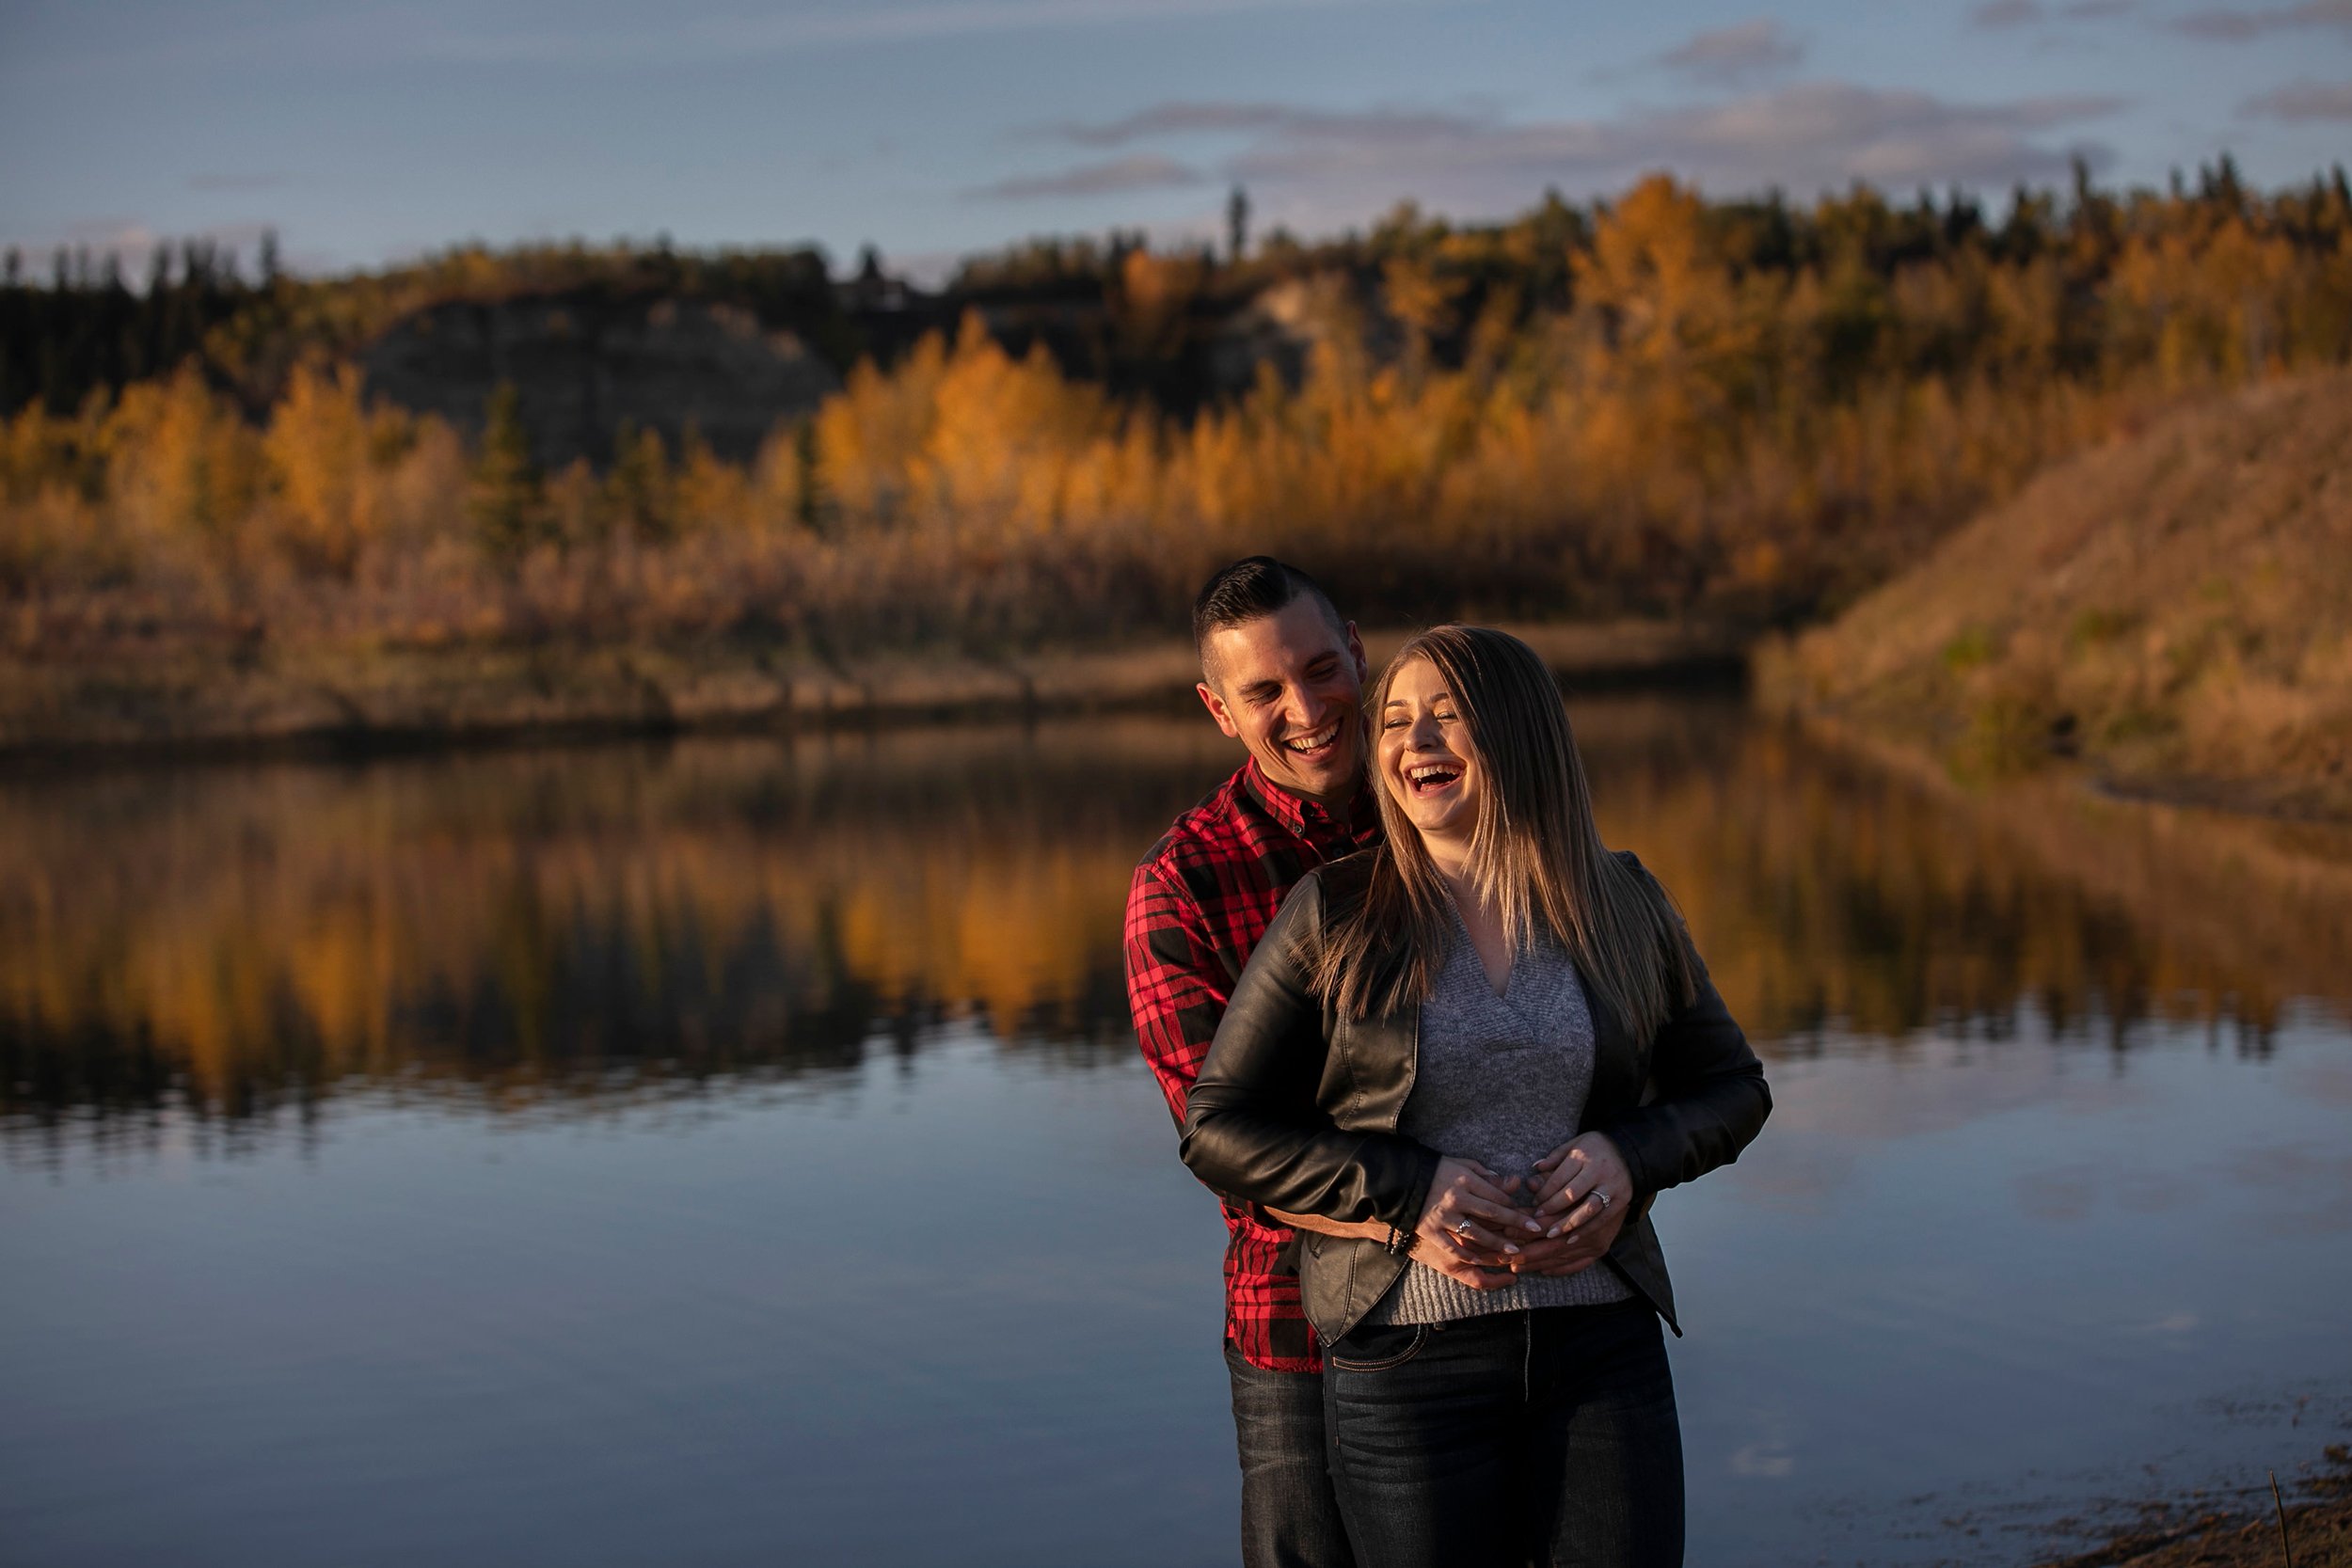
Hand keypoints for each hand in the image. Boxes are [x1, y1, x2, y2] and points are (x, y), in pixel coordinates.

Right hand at [1414, 1156, 1544, 1289]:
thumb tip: (1507, 1182)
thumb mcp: (1460, 1164)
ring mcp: (1443, 1216)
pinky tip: (1482, 1262)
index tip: (1526, 1214)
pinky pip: (1452, 1246)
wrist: (1398, 1180)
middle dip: (1516, 1223)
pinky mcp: (1431, 1230)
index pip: (1496, 1195)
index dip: (1513, 1206)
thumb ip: (1483, 1174)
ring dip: (1497, 1243)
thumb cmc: (1434, 1170)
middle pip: (1492, 1213)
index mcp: (1465, 1180)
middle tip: (1534, 1232)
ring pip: (1476, 1233)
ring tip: (1514, 1251)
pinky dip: (1468, 1256)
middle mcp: (1456, 1198)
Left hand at [1515, 1133, 1632, 1277]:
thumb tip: (1535, 1169)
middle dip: (1552, 1209)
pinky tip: (1572, 1239)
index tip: (1534, 1205)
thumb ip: (1555, 1157)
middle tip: (1536, 1221)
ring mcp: (1612, 1187)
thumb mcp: (1574, 1145)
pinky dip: (1586, 1230)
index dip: (1545, 1193)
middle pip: (1572, 1194)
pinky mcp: (1623, 1200)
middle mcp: (1599, 1171)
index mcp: (1584, 1156)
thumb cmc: (1595, 1148)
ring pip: (1587, 1210)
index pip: (1560, 1178)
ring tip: (1551, 1234)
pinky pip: (1602, 1219)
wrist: (1630, 1152)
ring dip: (1568, 1224)